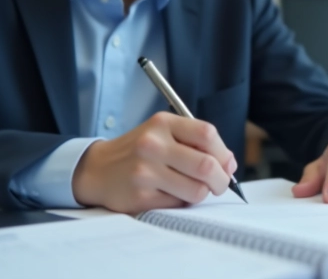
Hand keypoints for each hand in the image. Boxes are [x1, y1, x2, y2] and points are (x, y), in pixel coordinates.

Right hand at [71, 111, 236, 212]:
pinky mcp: (141, 196)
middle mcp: (153, 144)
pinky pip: (178, 204)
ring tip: (190, 188)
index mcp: (162, 123)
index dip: (223, 153)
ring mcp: (145, 171)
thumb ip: (196, 143)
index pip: (207, 134)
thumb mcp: (163, 134)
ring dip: (201, 193)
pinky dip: (181, 202)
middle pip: (206, 166)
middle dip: (221, 181)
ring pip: (196, 190)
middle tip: (219, 185)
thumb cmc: (139, 151)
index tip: (225, 165)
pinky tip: (169, 193)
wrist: (97, 169)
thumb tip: (230, 163)